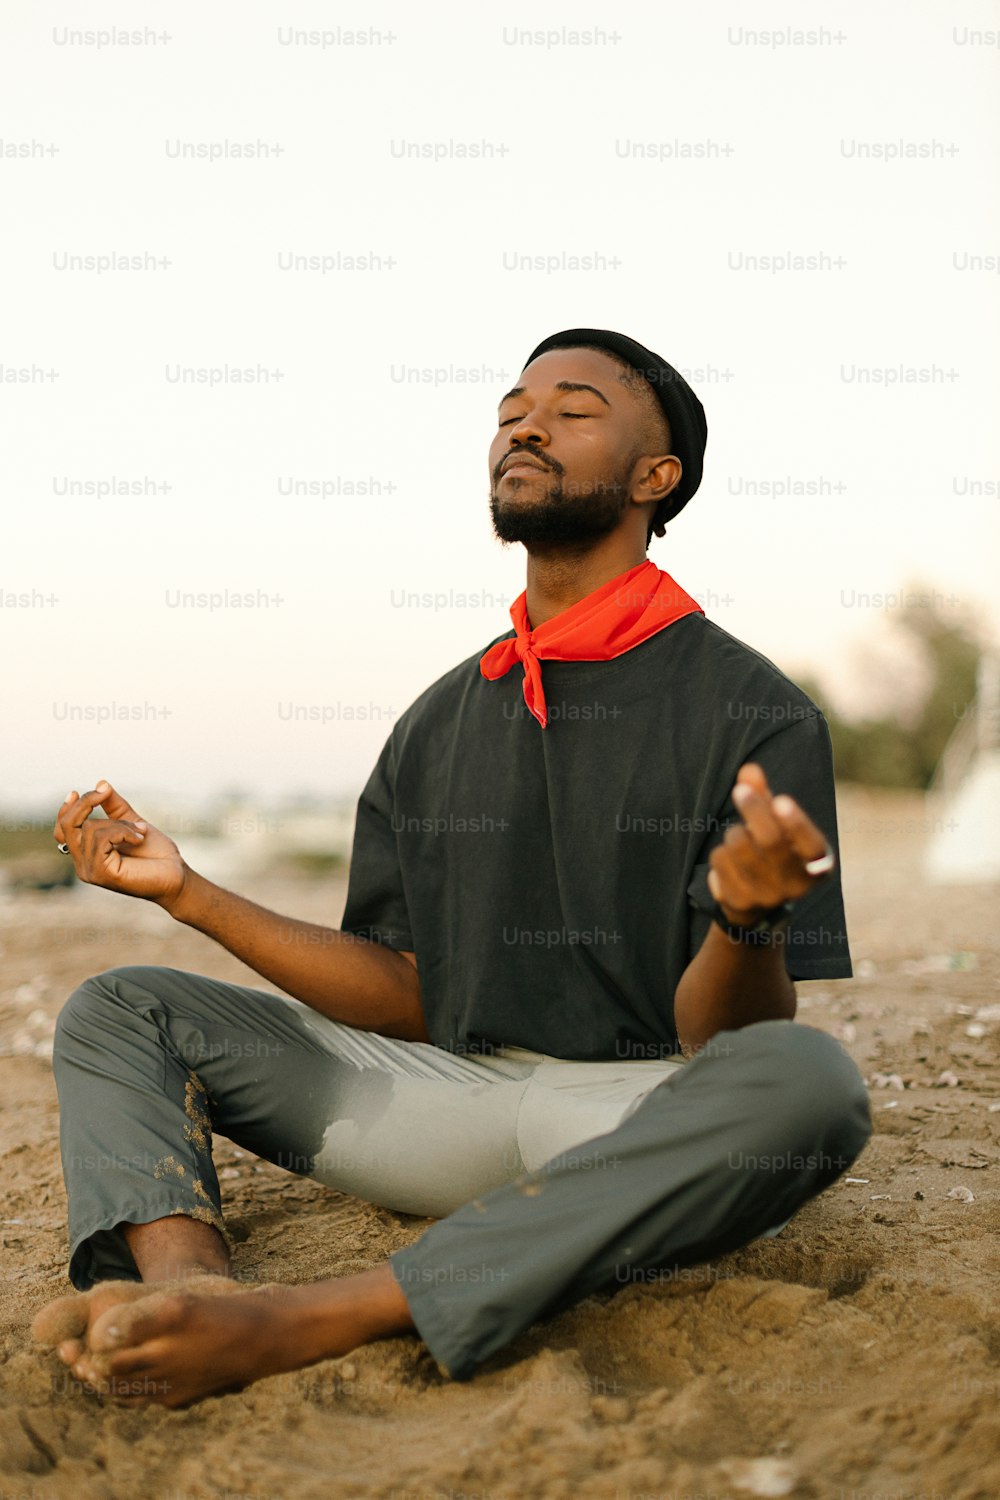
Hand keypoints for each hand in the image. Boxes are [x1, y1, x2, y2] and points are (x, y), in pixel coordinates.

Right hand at [53, 780, 187, 907]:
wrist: (176, 875)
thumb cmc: (156, 853)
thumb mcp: (132, 822)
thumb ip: (115, 807)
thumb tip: (101, 783)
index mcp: (87, 853)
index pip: (63, 830)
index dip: (66, 810)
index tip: (74, 791)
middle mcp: (83, 864)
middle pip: (67, 826)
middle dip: (85, 803)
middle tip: (105, 792)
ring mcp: (90, 871)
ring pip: (89, 828)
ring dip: (119, 823)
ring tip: (140, 831)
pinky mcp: (100, 873)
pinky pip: (101, 838)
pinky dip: (122, 831)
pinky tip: (139, 838)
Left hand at [706, 762, 834, 924]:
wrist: (757, 903)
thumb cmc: (772, 852)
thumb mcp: (775, 825)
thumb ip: (765, 796)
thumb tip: (749, 769)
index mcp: (817, 865)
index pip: (811, 845)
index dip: (796, 824)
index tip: (781, 800)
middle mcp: (796, 885)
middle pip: (771, 842)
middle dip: (754, 810)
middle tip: (739, 790)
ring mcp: (766, 896)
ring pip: (740, 846)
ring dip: (734, 832)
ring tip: (741, 837)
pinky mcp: (739, 902)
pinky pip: (720, 860)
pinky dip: (721, 852)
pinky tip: (730, 860)